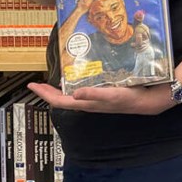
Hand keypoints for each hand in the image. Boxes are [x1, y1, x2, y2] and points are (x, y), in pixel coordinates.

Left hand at [27, 81, 172, 115]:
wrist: (149, 100)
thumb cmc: (131, 98)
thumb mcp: (113, 95)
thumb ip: (95, 95)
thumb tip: (74, 94)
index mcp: (86, 103)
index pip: (59, 101)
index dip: (44, 94)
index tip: (32, 85)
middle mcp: (88, 102)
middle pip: (62, 99)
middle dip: (48, 91)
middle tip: (37, 82)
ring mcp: (95, 99)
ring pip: (71, 95)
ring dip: (60, 89)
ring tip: (53, 80)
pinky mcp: (102, 94)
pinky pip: (82, 90)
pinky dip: (75, 84)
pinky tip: (78, 78)